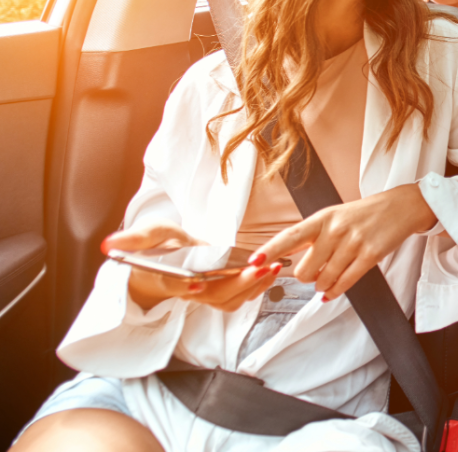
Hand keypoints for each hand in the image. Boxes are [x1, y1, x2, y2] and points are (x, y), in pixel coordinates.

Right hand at [105, 220, 280, 312]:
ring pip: (228, 300)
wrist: (166, 262)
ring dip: (252, 286)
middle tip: (257, 269)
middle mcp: (186, 289)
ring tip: (272, 267)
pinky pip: (239, 298)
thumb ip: (134, 238)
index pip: (170, 283)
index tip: (195, 281)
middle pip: (211, 295)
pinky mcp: (218, 293)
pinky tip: (272, 272)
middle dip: (236, 284)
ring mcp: (204, 294)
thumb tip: (109, 244)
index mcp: (164, 275)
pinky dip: (257, 287)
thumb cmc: (157, 248)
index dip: (181, 285)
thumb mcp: (147, 234)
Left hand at [251, 183, 437, 300]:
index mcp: (322, 218)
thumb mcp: (333, 216)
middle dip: (307, 277)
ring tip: (327, 279)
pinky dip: (335, 291)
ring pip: (324, 279)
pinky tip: (332, 292)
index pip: (290, 235)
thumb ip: (312, 235)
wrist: (399, 208)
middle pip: (305, 269)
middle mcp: (335, 230)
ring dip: (322, 285)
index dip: (271, 250)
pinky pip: (345, 282)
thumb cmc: (363, 214)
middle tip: (314, 272)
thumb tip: (290, 259)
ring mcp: (353, 243)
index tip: (254, 261)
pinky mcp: (370, 255)